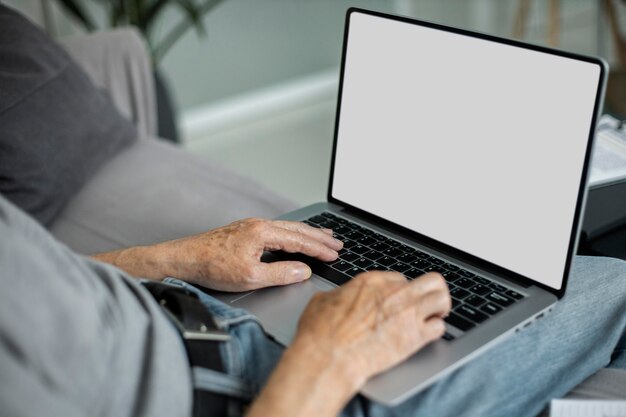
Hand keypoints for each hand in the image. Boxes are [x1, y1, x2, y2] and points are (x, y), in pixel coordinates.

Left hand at [146, 218, 342, 290]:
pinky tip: (293, 238)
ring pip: (287, 228)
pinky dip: (291, 234)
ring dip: (307, 233)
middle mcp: (258, 225)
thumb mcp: (251, 277)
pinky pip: (276, 231)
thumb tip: (303, 271)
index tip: (335, 253)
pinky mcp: (244, 232)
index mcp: (262, 232)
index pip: (299, 240)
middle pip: (297, 229)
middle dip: (319, 236)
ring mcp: (250, 227)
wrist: (183, 259)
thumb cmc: (212, 267)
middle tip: (338, 243)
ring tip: (323, 235)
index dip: (319, 248)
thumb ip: (281, 273)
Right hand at [294, 271, 450, 388]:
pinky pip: (439, 328)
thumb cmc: (320, 331)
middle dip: (431, 292)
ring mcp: (407, 313)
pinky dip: (435, 331)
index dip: (402, 290)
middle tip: (428, 304)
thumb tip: (337, 298)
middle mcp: (394, 293)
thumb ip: (338, 296)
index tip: (401, 300)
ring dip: (440, 308)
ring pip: (442, 298)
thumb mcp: (323, 301)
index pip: (401, 278)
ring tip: (435, 317)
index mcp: (372, 281)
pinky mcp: (414, 337)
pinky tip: (427, 336)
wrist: (329, 356)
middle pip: (431, 281)